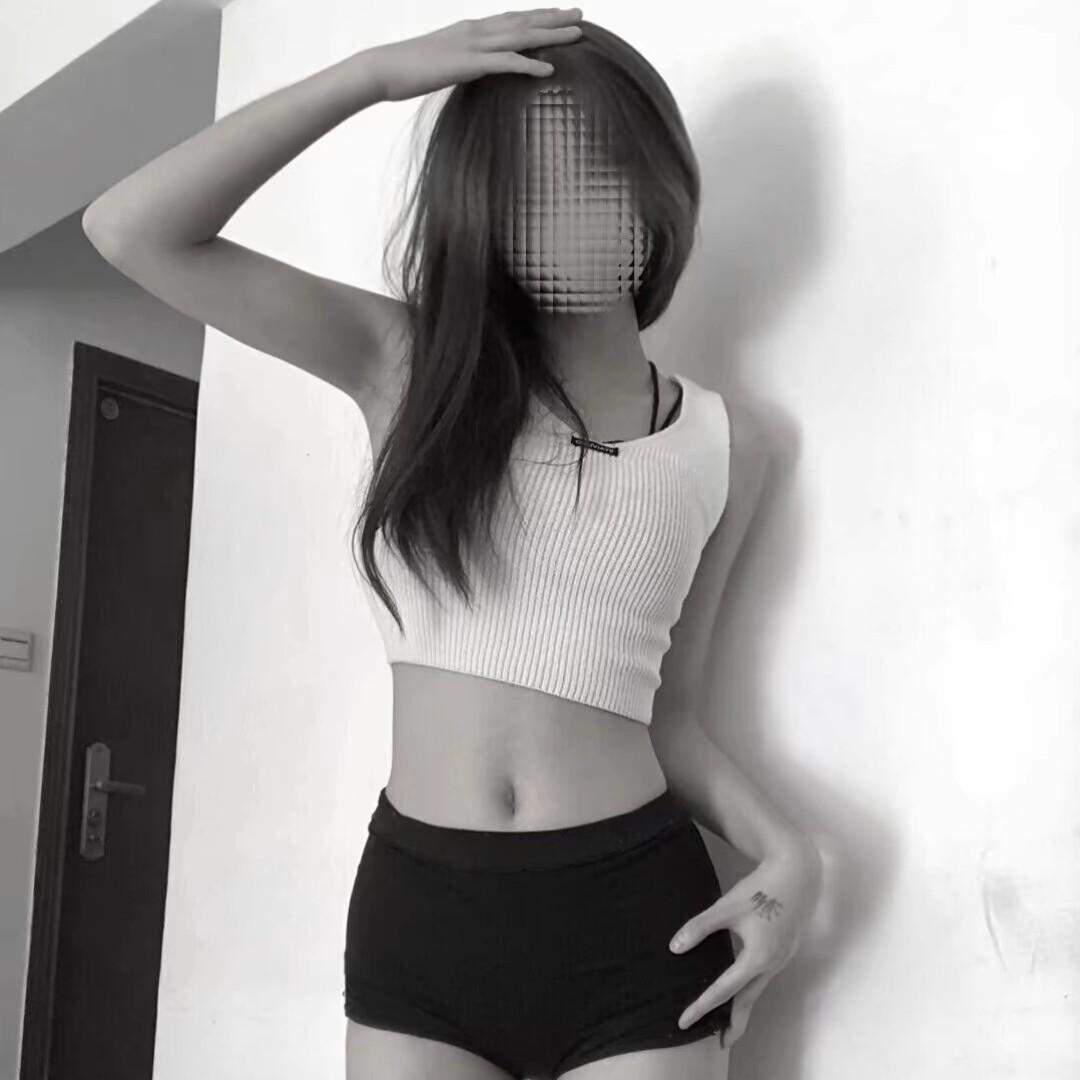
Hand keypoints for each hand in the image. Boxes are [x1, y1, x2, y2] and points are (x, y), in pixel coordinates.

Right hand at [365, 8, 584, 103]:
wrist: (382, 69)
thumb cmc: (407, 70)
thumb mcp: (441, 63)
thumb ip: (462, 63)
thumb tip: (474, 71)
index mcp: (470, 29)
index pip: (511, 18)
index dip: (537, 16)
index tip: (559, 14)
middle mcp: (475, 31)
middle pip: (522, 21)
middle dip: (553, 18)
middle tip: (581, 15)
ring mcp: (472, 46)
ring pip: (521, 36)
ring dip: (551, 35)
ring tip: (578, 35)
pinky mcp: (467, 65)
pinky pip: (505, 64)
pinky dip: (529, 65)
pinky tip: (550, 69)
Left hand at [668, 841, 821, 1047]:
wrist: (797, 872)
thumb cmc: (761, 888)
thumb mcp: (726, 907)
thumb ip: (700, 928)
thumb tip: (675, 949)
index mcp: (758, 957)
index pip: (724, 990)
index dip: (702, 1006)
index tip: (684, 1022)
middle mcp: (772, 963)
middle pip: (749, 1000)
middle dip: (734, 1023)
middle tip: (720, 1044)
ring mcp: (781, 958)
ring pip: (758, 989)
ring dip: (743, 1007)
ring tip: (729, 1024)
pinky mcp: (783, 949)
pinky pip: (764, 977)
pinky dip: (751, 989)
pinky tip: (742, 988)